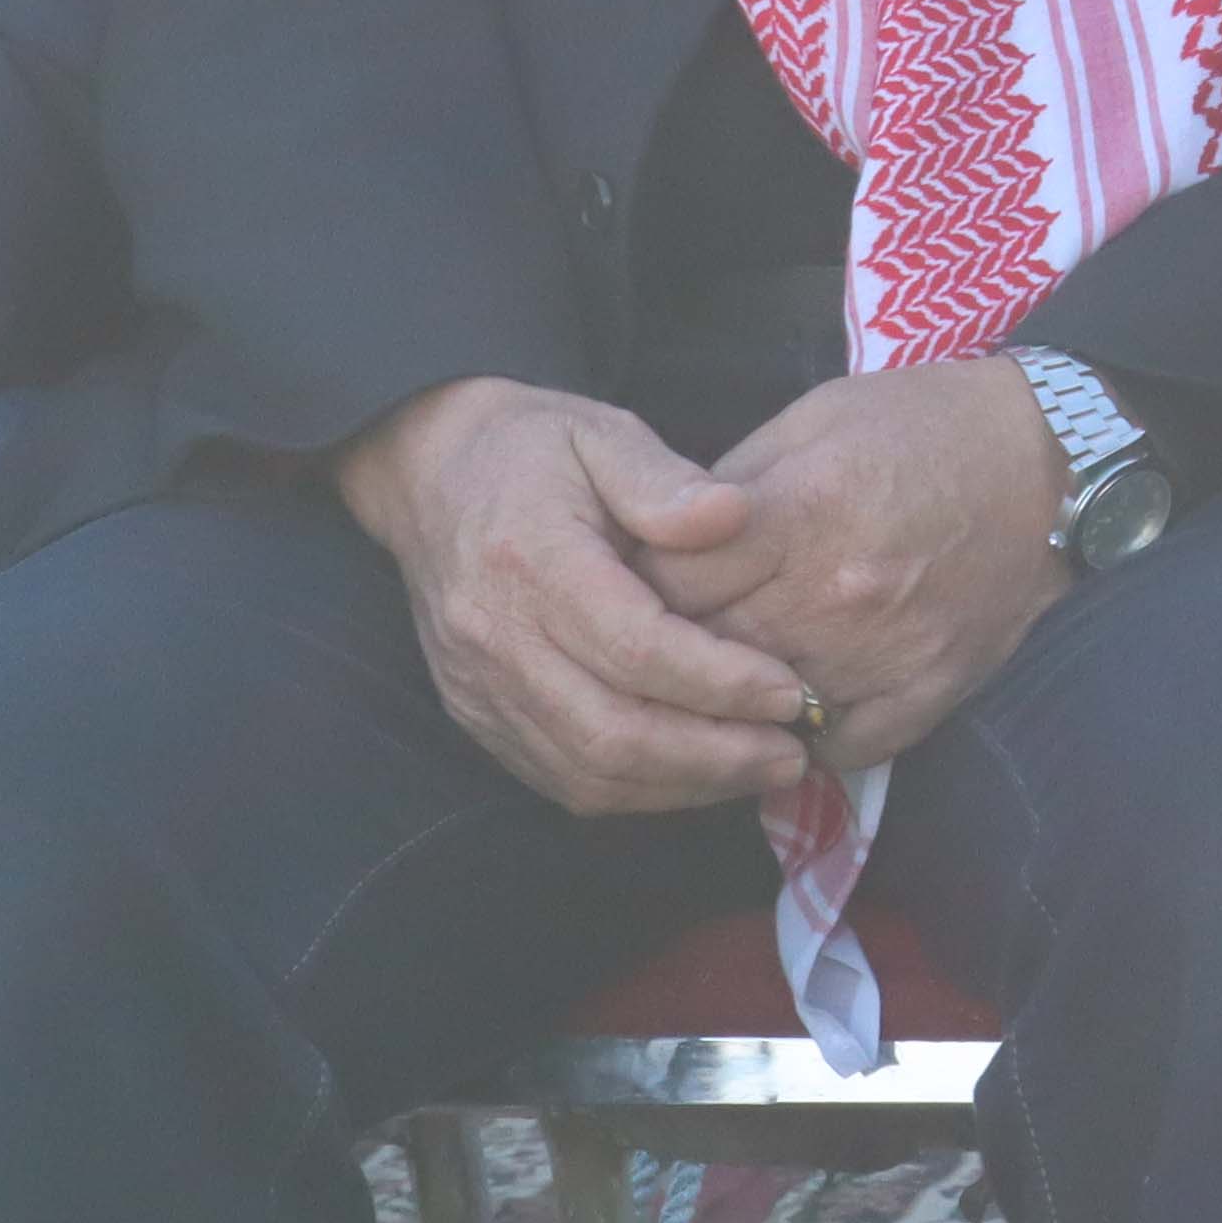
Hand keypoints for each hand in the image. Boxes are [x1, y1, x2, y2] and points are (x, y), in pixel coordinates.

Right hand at [331, 378, 807, 815]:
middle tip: (792, 752)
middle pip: (611, 732)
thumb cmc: (534, 449)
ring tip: (761, 768)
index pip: (635, 649)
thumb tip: (734, 515)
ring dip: (683, 784)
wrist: (429, 475)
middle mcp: (496, 638)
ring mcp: (481, 687)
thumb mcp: (603, 432)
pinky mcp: (478, 715)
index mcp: (531, 561)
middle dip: (712, 755)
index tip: (790, 691)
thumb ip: (667, 480)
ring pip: (587, 771)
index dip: (719, 681)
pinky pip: (561, 777)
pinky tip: (699, 775)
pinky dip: (638, 790)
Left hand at [634, 358, 1069, 772]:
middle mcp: (834, 595)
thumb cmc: (923, 425)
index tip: (627, 582)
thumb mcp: (813, 419)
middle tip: (654, 638)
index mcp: (799, 513)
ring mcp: (882, 655)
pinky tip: (786, 711)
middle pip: (701, 652)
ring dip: (726, 700)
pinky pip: (835, 750)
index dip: (634, 582)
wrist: (1050, 461)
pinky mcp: (925, 693)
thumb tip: (660, 542)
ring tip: (711, 679)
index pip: (668, 580)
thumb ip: (730, 485)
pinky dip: (801, 739)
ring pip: (757, 711)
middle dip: (668, 646)